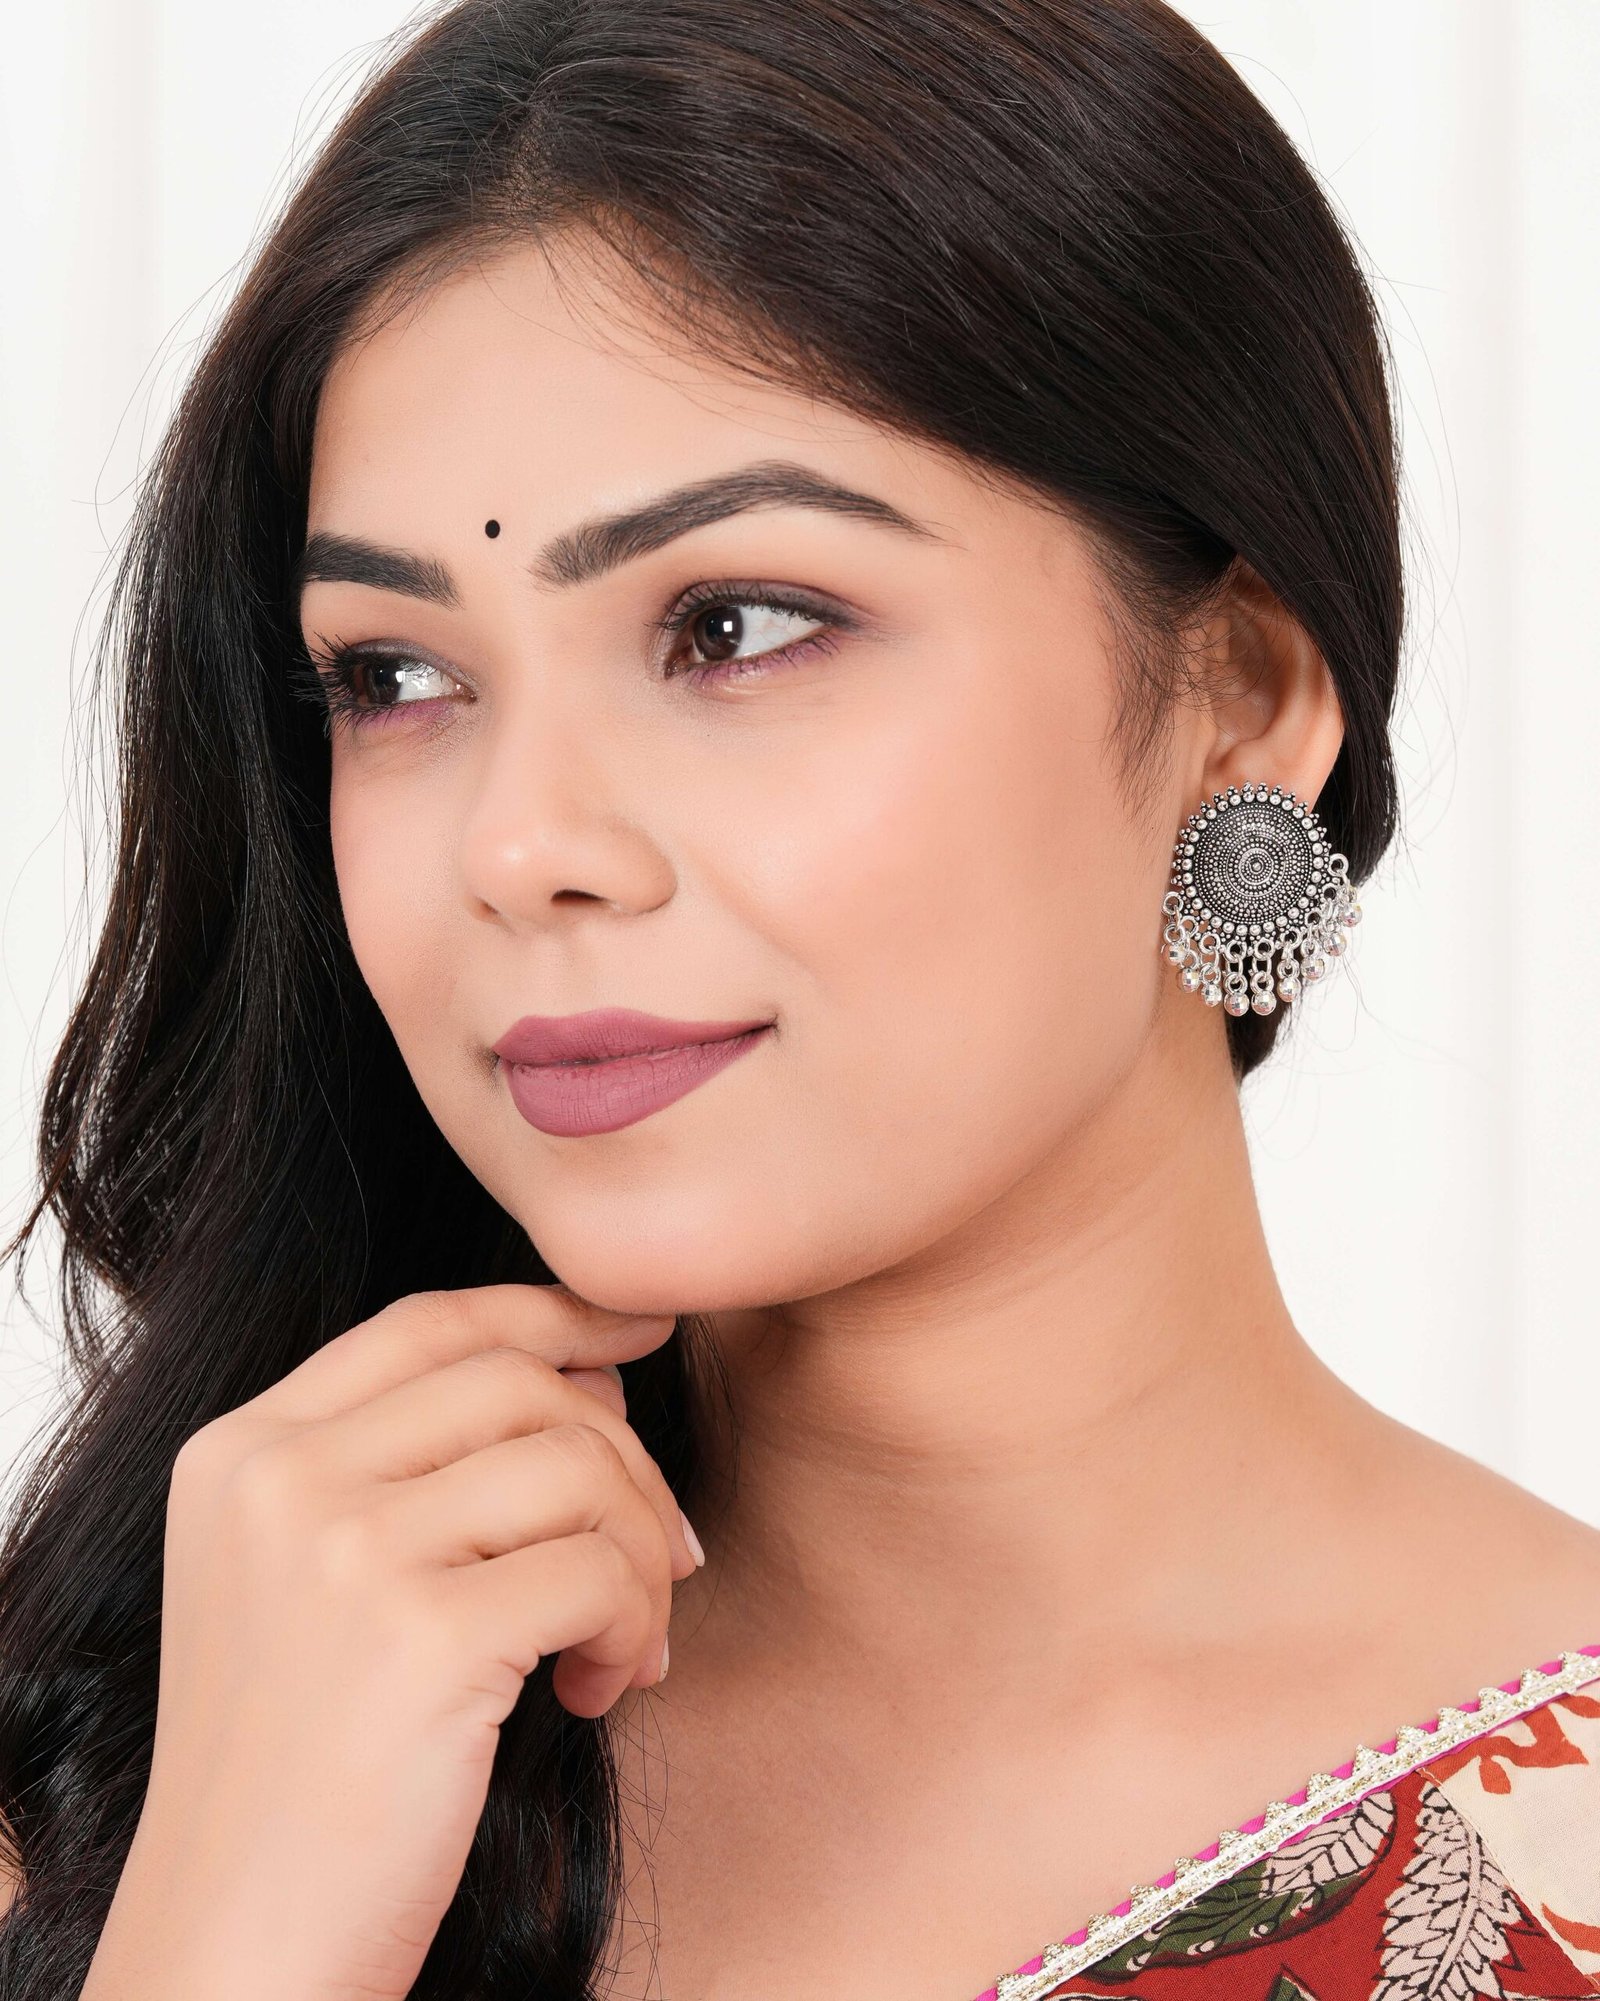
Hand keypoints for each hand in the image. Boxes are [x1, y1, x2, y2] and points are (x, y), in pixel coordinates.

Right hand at [84, 1283, 700, 2000]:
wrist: (235, 1952)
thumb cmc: (304, 1773)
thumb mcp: (317, 1586)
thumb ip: (421, 1468)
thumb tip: (593, 1375)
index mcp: (241, 1452)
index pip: (429, 1324)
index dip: (551, 1312)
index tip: (640, 1331)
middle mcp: (279, 1477)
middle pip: (519, 1384)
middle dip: (623, 1460)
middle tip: (660, 1556)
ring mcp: (340, 1549)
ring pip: (577, 1467)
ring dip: (641, 1555)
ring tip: (622, 1642)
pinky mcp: (417, 1635)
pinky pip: (599, 1570)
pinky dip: (634, 1627)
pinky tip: (595, 1692)